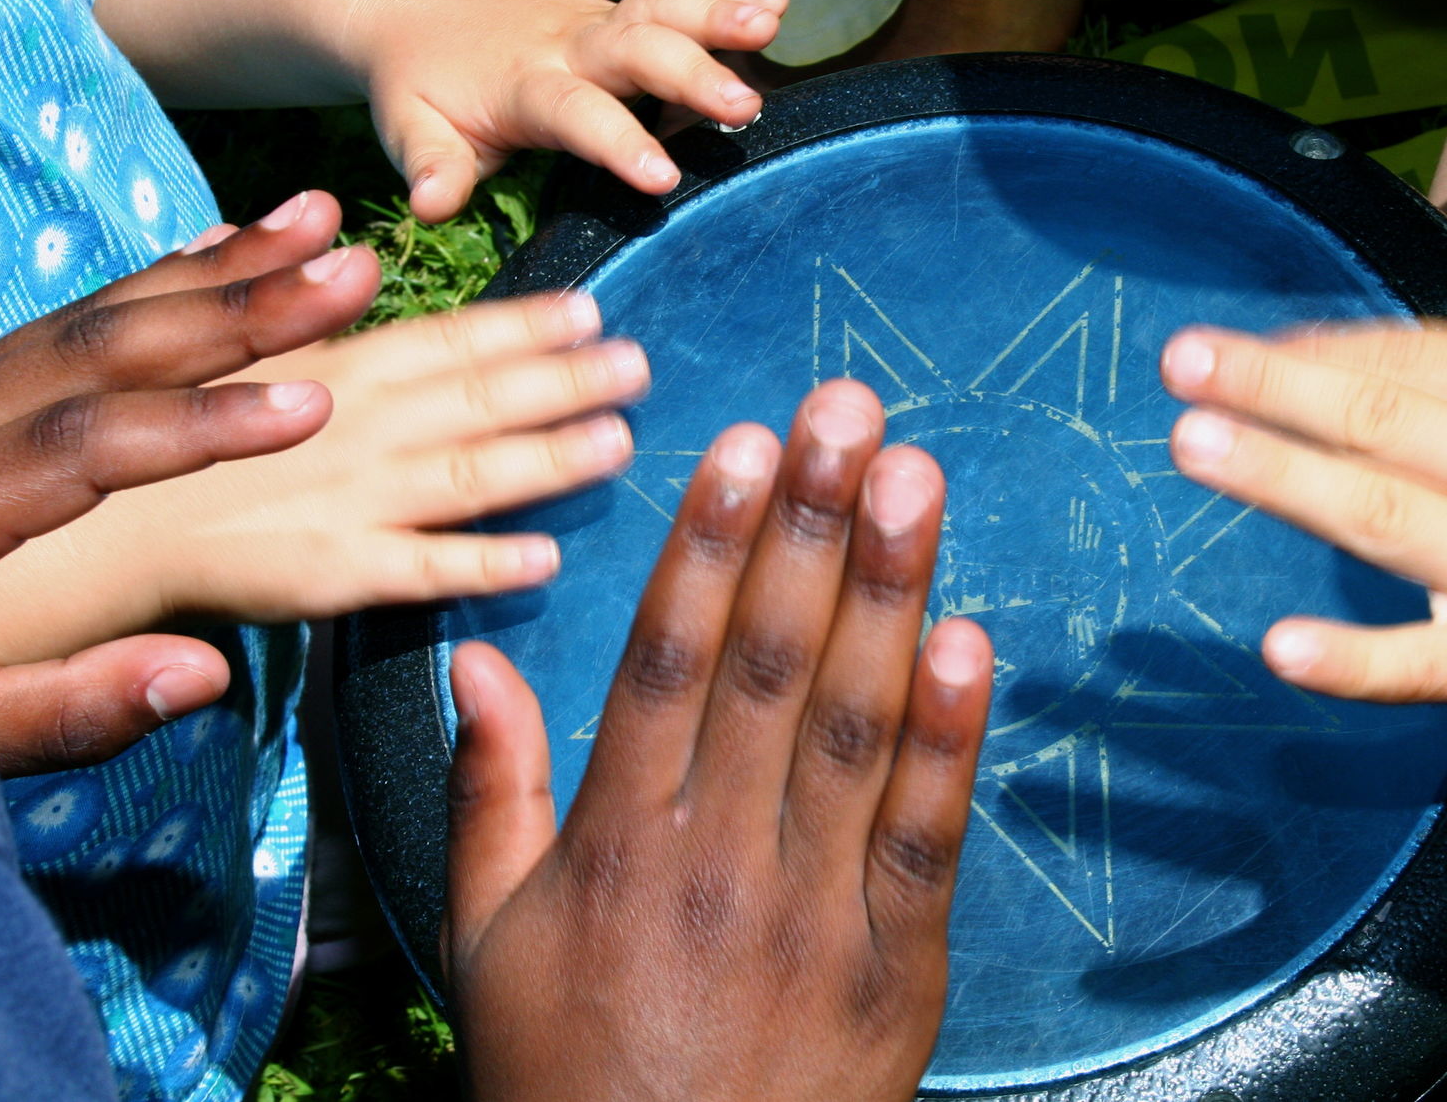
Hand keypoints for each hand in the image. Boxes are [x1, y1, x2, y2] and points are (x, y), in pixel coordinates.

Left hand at [0, 193, 381, 772]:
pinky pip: (70, 318)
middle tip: (354, 273)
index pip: (84, 444)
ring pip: (91, 313)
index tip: (313, 405)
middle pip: (101, 347)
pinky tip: (224, 246)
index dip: (203, 423)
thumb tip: (204, 674)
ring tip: (317, 224)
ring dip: (215, 268)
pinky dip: (157, 278)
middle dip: (239, 305)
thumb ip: (71, 708)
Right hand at [0, 210, 647, 660]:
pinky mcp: (338, 574)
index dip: (525, 325)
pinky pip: (423, 571)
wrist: (105, 522)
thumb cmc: (171, 419)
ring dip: (549, 458)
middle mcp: (361, 426)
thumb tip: (323, 213)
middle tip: (641, 365)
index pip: (450, 338)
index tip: (592, 308)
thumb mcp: (218, 329)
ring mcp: (356, 501)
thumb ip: (281, 276)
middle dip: (564, 381)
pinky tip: (546, 558)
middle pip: (480, 400)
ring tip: (617, 441)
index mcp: (340, 365)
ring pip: (470, 476)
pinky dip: (484, 563)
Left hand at [90, 0, 784, 222]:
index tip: (663, 179)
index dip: (617, 142)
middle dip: (689, 74)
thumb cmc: (422, 85)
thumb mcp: (409, 128)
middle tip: (742, 106)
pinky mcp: (621, 18)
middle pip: (633, 50)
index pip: (574, 112)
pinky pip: (675, 3)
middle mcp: (568, 45)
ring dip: (718, 14)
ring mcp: (599, 25)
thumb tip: (429, 204)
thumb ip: (429, 164)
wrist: (420, 5)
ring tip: (773, 20)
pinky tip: (779, 0)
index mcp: (521, 84)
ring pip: (661, 12)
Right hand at [442, 380, 993, 1100]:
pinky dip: (949, 736)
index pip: (664, 664)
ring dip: (887, 592)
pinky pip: (925, 835)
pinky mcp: (895, 962)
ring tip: (912, 477)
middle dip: (808, 526)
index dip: (706, 546)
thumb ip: (490, 790)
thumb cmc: (567, 1075)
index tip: (740, 444)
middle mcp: (710, 859)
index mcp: (610, 845)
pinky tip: (970, 638)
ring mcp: (810, 910)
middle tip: (845, 410)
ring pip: (850, 726)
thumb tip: (477, 655)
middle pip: (766, 667)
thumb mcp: (487, 938)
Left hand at [1158, 225, 1446, 793]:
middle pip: (1388, 418)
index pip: (1427, 356)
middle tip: (1181, 362)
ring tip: (1195, 445)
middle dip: (1278, 386)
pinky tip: (1282, 647)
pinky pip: (1433, 662)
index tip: (1250, 336)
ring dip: (1286, 478)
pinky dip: (1359, 660)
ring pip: (1389, 514)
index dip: (1331, 344)